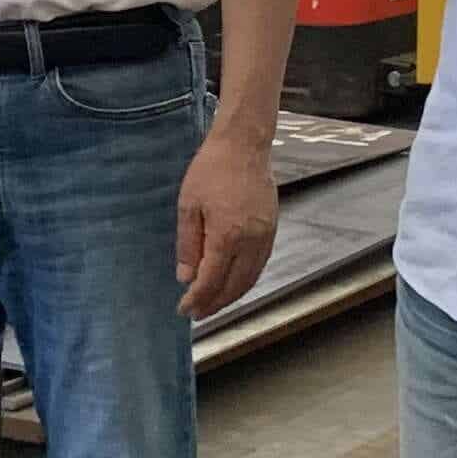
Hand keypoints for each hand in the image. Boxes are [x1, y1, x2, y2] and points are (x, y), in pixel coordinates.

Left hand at [175, 129, 278, 319]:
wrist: (244, 145)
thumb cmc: (212, 169)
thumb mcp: (188, 206)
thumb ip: (188, 245)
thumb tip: (186, 278)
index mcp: (227, 236)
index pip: (211, 280)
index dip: (197, 299)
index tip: (184, 309)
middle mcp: (251, 241)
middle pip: (234, 286)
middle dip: (214, 303)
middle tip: (197, 313)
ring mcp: (265, 236)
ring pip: (250, 279)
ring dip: (231, 296)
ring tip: (213, 303)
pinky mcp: (272, 229)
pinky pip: (260, 265)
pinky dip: (246, 280)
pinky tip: (232, 282)